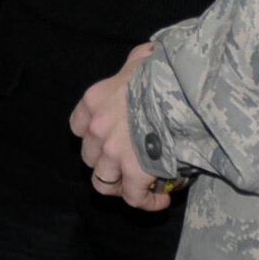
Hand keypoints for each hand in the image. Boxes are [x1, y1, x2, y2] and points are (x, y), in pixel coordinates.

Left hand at [70, 42, 172, 211]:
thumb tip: (146, 58)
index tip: (109, 141)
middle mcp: (97, 128)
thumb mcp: (141, 57)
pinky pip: (134, 198)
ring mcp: (113, 152)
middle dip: (109, 164)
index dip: (93, 138)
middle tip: (131, 164)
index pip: (78, 128)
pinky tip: (162, 199)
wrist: (180, 87)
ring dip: (123, 186)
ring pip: (104, 184)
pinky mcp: (134, 171)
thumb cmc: (163, 69)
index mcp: (94, 101)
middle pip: (91, 158)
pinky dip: (147, 202)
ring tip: (144, 185)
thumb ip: (135, 63)